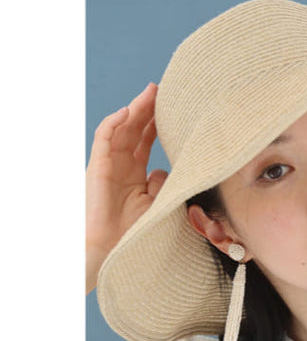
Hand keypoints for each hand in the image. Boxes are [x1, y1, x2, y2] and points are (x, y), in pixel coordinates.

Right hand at [86, 83, 167, 292]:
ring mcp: (108, 164)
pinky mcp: (97, 167)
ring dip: (135, 109)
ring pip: (121, 128)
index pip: (146, 140)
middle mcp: (121, 165)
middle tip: (165, 90)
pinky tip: (128, 112)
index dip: (157, 122)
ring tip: (151, 93)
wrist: (113, 250)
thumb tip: (168, 168)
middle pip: (135, 129)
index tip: (175, 108)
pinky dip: (114, 123)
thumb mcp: (158, 204)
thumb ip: (163, 184)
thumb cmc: (136, 233)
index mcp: (135, 173)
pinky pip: (103, 139)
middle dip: (148, 109)